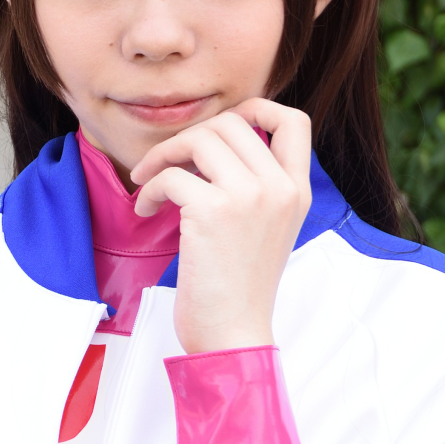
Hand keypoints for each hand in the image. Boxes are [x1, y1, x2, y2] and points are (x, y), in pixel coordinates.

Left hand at [130, 98, 311, 351]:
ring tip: (149, 183)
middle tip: (165, 164)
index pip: (293, 120)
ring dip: (163, 156)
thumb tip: (215, 144)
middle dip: (189, 137)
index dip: (255, 109)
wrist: (233, 334)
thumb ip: (257, 186)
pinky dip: (148, 189)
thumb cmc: (239, 287)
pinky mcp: (213, 213)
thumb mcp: (267, 228)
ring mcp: (249, 197)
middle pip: (232, 122)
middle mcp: (279, 188)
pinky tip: (146, 210)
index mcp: (297, 190)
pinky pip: (170, 176)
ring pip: (200, 138)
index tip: (218, 129)